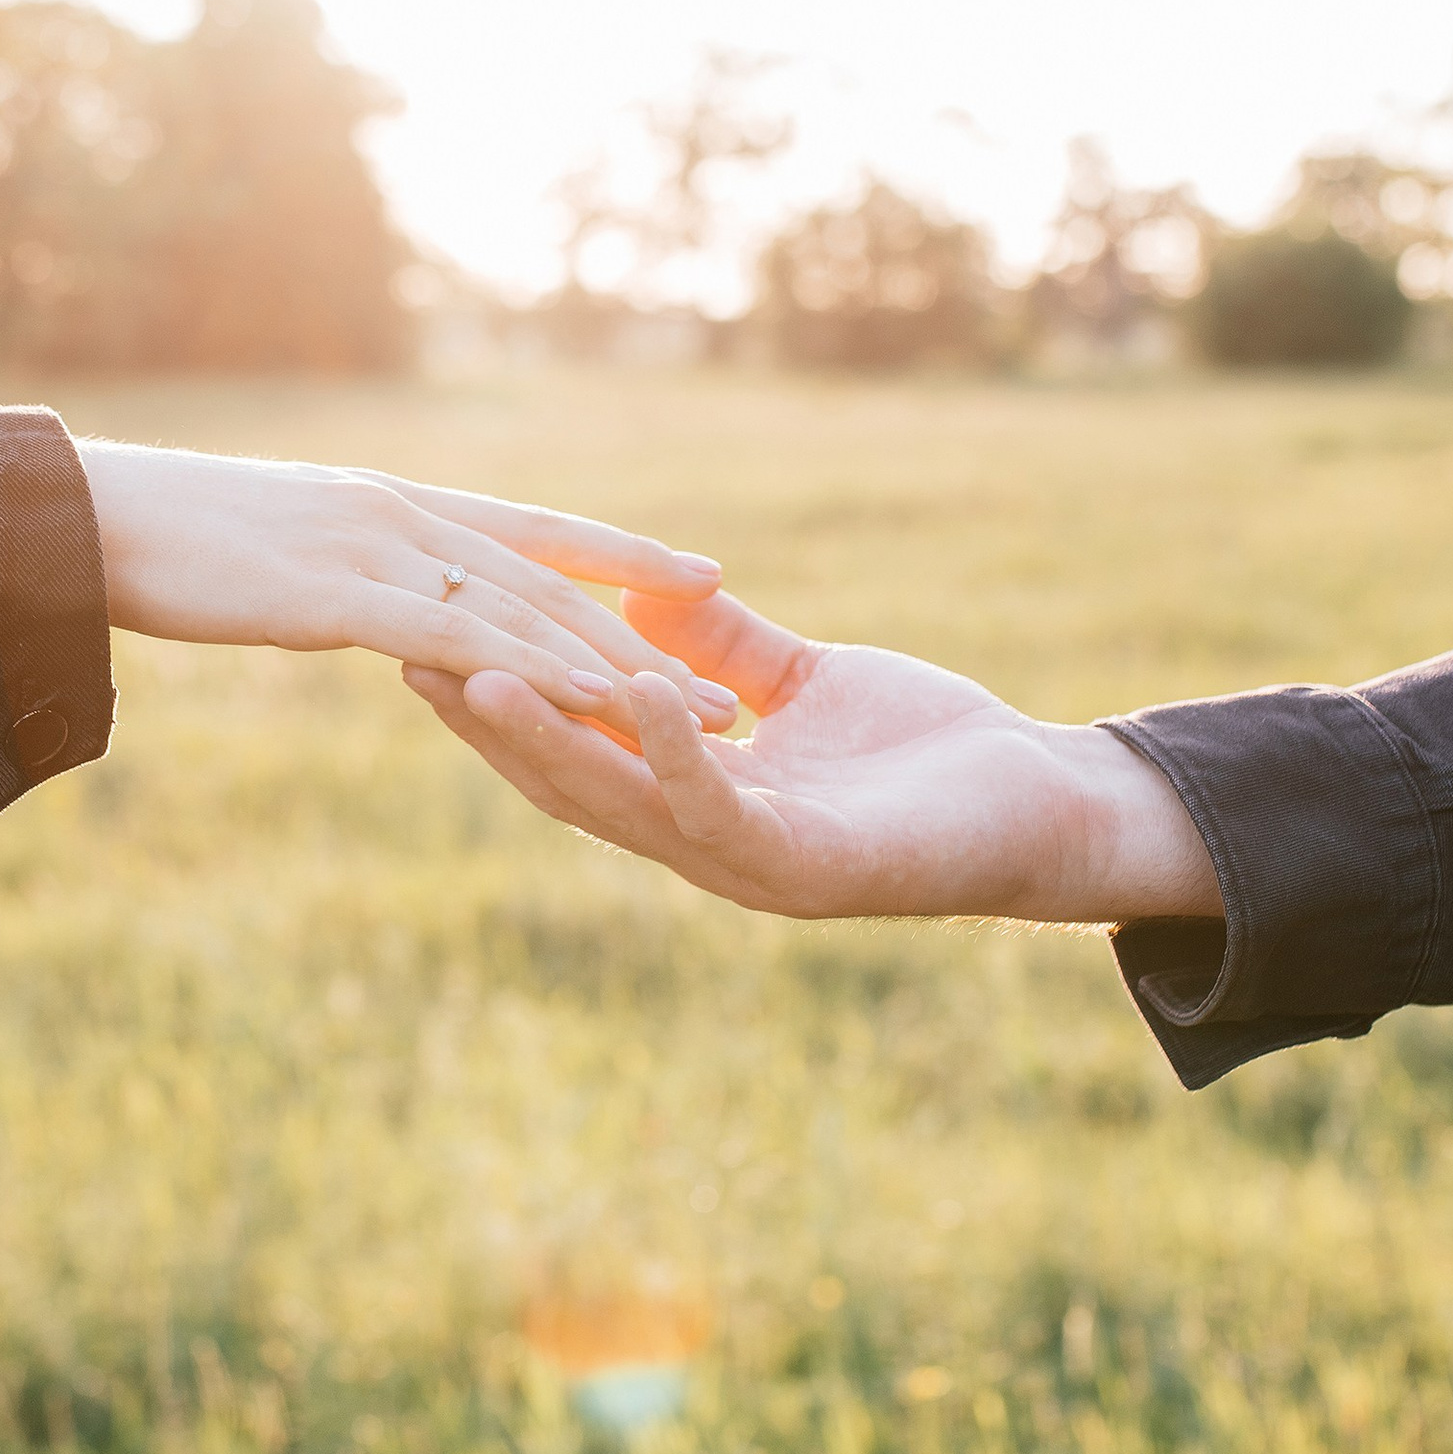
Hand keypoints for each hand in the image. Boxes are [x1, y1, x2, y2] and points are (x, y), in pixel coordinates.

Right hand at [78, 442, 743, 730]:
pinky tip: (590, 709)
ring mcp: (375, 552)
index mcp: (389, 505)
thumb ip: (335, 572)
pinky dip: (534, 675)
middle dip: (645, 635)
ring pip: (525, 613)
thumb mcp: (270, 555)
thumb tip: (360, 600)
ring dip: (616, 668)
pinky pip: (460, 639)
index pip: (532, 530)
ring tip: (697, 715)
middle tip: (734, 680)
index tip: (699, 574)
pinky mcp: (340, 597)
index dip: (619, 554)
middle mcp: (400, 518)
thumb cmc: (158, 542)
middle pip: (550, 581)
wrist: (78, 520)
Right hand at [403, 585, 1221, 922]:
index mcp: (697, 801)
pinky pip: (724, 808)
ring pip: (625, 806)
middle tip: (408, 656)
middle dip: (488, 727)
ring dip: (550, 744)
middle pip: (569, 785)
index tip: (426, 636)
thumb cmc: (929, 754)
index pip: (574, 750)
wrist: (1044, 809)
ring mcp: (754, 865)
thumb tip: (645, 586)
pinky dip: (675, 750)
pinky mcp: (811, 867)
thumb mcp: (808, 684)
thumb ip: (727, 648)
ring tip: (482, 677)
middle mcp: (708, 844)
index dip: (499, 703)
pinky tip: (637, 693)